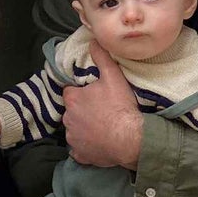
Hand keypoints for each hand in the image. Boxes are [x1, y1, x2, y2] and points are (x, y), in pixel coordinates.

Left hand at [61, 42, 142, 168]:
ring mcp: (73, 139)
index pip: (70, 92)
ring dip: (84, 129)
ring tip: (102, 128)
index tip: (94, 95)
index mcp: (73, 99)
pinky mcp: (80, 155)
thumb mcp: (113, 77)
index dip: (81, 93)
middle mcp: (67, 119)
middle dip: (82, 111)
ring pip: (74, 130)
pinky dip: (86, 147)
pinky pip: (79, 150)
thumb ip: (101, 58)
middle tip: (101, 111)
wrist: (130, 138)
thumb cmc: (120, 107)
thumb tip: (93, 41)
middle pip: (72, 111)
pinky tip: (98, 143)